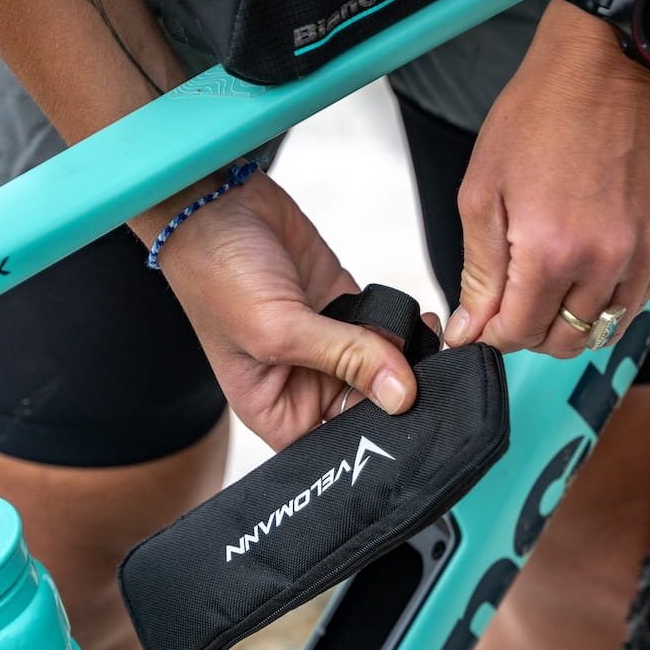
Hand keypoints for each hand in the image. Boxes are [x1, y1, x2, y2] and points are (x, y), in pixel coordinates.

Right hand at [140, 170, 424, 450]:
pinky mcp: (347, 307)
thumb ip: (343, 359)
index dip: (370, 441)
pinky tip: (421, 320)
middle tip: (433, 381)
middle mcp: (303, 382)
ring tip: (428, 344)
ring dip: (411, 359)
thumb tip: (401, 393)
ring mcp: (329, 344)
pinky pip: (390, 328)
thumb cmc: (216, 274)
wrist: (216, 203)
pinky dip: (409, 326)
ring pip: (386, 368)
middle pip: (368, 408)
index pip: (333, 445)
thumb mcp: (277, 329)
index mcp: (275, 407)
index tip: (408, 424)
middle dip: (400, 395)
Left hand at [444, 0, 649, 356]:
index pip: (518, 334)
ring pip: (604, 328)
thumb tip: (469, 330)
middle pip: (565, 342)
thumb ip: (479, 272)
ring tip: (549, 284)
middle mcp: (605, 261)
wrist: (609, 64)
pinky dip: (607, 298)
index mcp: (552, 252)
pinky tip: (586, 267)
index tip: (479, 323)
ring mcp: (645, 252)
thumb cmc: (539, 114)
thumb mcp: (483, 192)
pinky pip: (637, 298)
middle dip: (530, 333)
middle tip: (511, 303)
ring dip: (571, 321)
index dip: (491, 336)